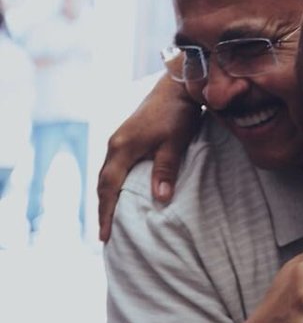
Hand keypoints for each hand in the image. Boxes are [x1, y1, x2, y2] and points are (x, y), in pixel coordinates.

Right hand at [98, 73, 201, 240]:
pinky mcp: (128, 136)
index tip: (104, 236)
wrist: (178, 87)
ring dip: (108, 195)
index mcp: (122, 148)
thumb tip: (160, 198)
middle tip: (104, 234)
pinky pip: (116, 165)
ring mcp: (120, 139)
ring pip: (109, 173)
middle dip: (103, 208)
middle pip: (104, 182)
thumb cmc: (178, 114)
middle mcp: (115, 144)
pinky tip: (123, 191)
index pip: (109, 187)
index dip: (106, 212)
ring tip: (111, 217)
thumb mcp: (174, 143)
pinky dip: (115, 182)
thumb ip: (165, 169)